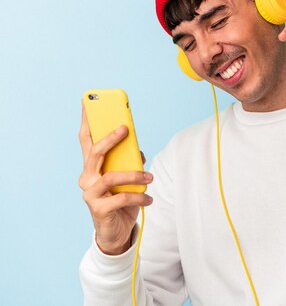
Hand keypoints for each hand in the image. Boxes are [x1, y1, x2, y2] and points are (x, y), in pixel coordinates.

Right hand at [78, 103, 152, 254]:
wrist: (116, 231)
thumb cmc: (121, 199)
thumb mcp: (126, 178)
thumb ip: (129, 162)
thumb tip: (137, 153)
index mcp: (93, 166)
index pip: (86, 140)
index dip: (87, 121)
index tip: (88, 102)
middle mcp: (87, 177)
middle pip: (95, 153)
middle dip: (110, 138)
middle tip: (126, 128)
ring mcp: (90, 193)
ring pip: (111, 177)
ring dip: (134, 175)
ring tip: (150, 178)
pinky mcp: (98, 209)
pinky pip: (121, 198)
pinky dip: (139, 197)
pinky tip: (149, 198)